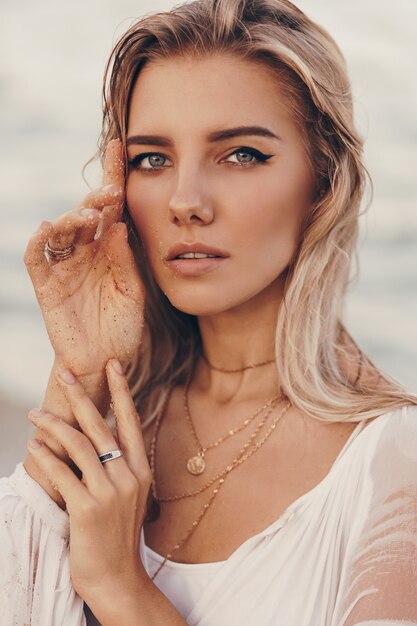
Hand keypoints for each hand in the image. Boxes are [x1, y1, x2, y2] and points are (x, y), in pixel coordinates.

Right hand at [24, 139, 144, 378]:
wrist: (106, 361)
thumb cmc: (123, 327)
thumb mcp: (133, 292)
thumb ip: (125, 260)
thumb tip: (117, 224)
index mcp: (109, 250)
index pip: (110, 209)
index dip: (113, 179)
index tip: (121, 148)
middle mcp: (85, 253)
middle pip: (85, 215)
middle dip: (96, 199)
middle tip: (111, 190)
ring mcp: (65, 268)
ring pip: (61, 232)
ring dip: (72, 219)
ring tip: (90, 215)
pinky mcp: (47, 286)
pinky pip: (37, 259)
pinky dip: (38, 243)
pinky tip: (47, 228)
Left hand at [25, 360, 150, 603]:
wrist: (117, 578)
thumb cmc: (117, 534)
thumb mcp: (127, 496)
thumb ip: (116, 466)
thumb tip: (95, 436)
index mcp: (141, 470)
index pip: (132, 422)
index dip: (122, 392)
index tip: (114, 365)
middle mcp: (129, 476)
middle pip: (102, 426)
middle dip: (81, 396)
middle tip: (64, 373)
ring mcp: (109, 492)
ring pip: (78, 445)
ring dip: (54, 424)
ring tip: (35, 414)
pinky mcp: (87, 509)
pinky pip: (61, 473)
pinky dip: (45, 457)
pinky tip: (33, 446)